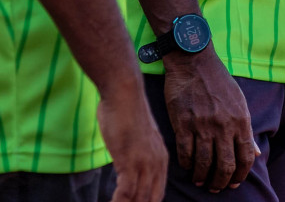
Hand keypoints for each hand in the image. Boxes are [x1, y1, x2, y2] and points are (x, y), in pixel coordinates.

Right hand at [98, 80, 167, 201]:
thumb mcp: (138, 137)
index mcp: (161, 159)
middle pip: (151, 200)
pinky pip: (126, 193)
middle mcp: (157, 164)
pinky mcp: (130, 162)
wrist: (124, 93)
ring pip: (139, 200)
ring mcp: (145, 164)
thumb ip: (138, 154)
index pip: (157, 194)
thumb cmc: (125, 110)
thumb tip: (127, 165)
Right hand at [162, 48, 256, 191]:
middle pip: (225, 166)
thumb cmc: (218, 81)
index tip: (234, 183)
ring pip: (204, 163)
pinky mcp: (183, 123)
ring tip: (200, 181)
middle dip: (221, 182)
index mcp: (241, 121)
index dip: (241, 175)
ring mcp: (202, 125)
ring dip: (202, 177)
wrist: (194, 61)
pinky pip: (185, 152)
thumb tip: (256, 153)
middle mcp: (223, 126)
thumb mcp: (240, 102)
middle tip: (215, 187)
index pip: (246, 157)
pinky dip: (187, 164)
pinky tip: (187, 166)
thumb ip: (246, 129)